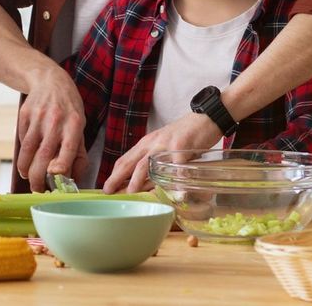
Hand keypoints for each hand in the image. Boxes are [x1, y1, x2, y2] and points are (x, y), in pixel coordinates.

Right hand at [16, 66, 87, 191]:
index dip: (61, 166)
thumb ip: (78, 153)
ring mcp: (38, 117)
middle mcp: (56, 120)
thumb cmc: (68, 109)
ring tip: (28, 177)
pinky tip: (26, 158)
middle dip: (38, 177)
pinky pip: (21, 139)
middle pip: (43, 154)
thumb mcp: (80, 126)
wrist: (49, 80)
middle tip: (38, 189)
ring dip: (25, 169)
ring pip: (27, 150)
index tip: (55, 179)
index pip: (68, 149)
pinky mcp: (24, 115)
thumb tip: (73, 179)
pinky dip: (22, 153)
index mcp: (74, 124)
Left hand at [102, 112, 221, 193]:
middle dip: (117, 178)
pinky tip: (174, 191)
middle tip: (109, 191)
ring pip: (147, 163)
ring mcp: (166, 144)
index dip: (114, 174)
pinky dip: (175, 180)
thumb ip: (155, 163)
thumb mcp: (164, 147)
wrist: (205, 118)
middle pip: (131, 162)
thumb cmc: (184, 136)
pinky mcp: (181, 145)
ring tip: (132, 192)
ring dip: (138, 180)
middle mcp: (152, 144)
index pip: (125, 160)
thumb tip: (145, 186)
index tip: (106, 188)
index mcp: (146, 144)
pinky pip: (176, 165)